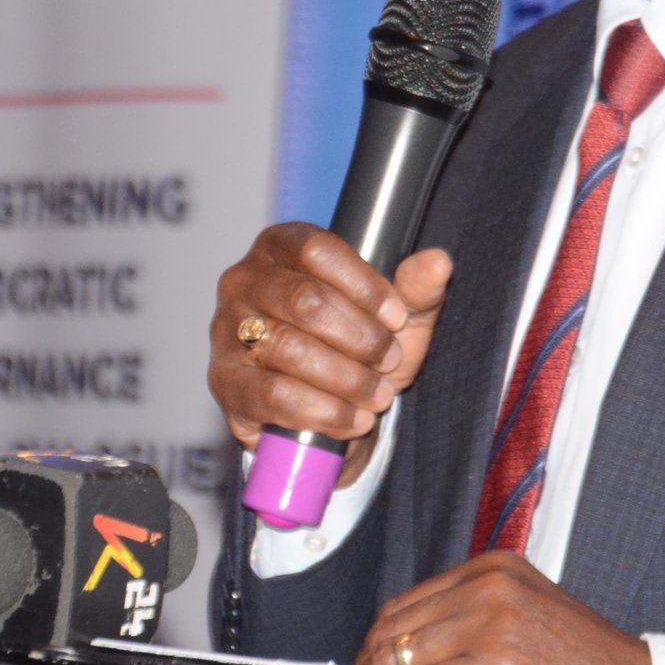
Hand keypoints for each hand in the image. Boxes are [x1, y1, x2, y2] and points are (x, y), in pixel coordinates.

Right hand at [208, 221, 451, 482]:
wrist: (326, 401)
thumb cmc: (357, 342)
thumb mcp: (395, 313)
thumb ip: (416, 287)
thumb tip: (439, 262)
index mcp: (280, 245)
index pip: (317, 251)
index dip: (364, 285)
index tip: (397, 317)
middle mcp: (243, 280)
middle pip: (305, 301)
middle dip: (361, 338)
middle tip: (391, 361)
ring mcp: (227, 331)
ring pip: (289, 350)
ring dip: (346, 378)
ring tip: (379, 395)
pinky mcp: (225, 382)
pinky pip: (274, 396)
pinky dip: (323, 411)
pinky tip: (353, 419)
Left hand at [356, 552, 651, 664]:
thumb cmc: (575, 652)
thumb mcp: (520, 608)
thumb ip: (464, 614)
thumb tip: (395, 648)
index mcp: (491, 568)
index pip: (402, 606)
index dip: (374, 645)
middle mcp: (488, 590)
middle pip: (395, 634)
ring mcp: (493, 629)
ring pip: (404, 664)